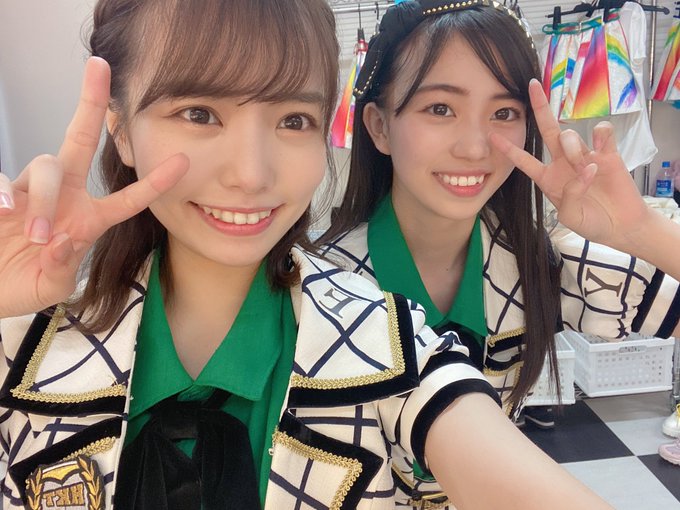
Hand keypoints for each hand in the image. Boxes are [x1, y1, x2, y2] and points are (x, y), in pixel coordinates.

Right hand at [0, 57, 187, 317]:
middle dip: (89, 102)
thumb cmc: (20, 285)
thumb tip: (62, 238)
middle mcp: (61, 197)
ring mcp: (27, 191)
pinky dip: (6, 195)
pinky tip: (7, 214)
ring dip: (45, 199)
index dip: (154, 182)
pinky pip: (2, 181)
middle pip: (78, 140)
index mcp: (87, 220)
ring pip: (47, 167)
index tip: (182, 160)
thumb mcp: (50, 285)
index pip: (128, 199)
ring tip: (36, 235)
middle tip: (99, 67)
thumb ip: (62, 267)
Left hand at [490, 79, 649, 252]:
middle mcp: (563, 162)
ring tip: (585, 169)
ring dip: (573, 149)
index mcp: (547, 178)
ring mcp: (586, 155)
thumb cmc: (591, 223)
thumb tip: (584, 168)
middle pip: (548, 130)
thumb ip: (569, 194)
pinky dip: (600, 136)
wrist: (620, 226)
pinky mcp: (608, 153)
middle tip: (532, 86)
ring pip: (570, 135)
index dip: (508, 149)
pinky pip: (602, 132)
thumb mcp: (570, 216)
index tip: (491, 136)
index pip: (523, 160)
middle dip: (540, 107)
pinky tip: (602, 148)